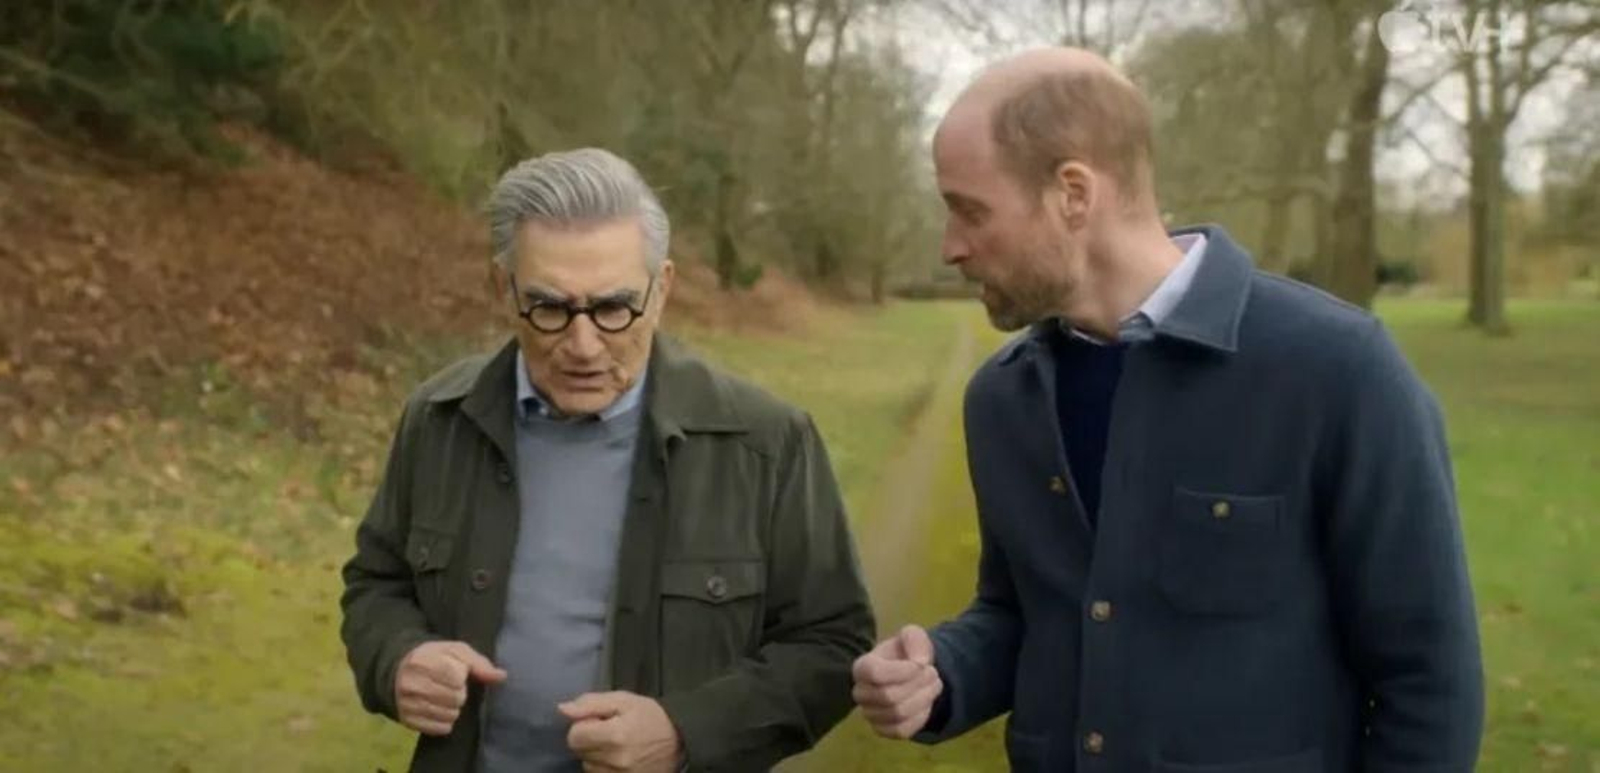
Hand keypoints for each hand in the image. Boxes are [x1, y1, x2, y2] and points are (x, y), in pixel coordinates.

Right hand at [394, 640, 507, 735]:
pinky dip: (445, 721)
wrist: (398, 669)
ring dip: (453, 709)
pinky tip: (438, 710)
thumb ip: (478, 663)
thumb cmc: (434, 658)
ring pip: (449, 715)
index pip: (457, 678)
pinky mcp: (407, 720)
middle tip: (450, 687)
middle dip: (459, 694)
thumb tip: (501, 676)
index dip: (462, 677)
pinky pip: (440, 729)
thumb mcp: (455, 651)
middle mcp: (412, 683)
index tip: (456, 674)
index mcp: (424, 661)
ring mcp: (407, 703)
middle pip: (455, 698)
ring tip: (444, 698)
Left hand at [559, 691, 683, 772]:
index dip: (583, 725)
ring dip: (595, 754)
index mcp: (614, 735)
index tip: (598, 720)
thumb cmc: (650, 716)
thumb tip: (562, 710)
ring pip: (587, 765)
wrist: (680, 739)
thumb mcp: (623, 700)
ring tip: (615, 744)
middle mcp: (615, 760)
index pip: (574, 736)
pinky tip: (618, 757)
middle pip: (579, 752)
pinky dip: (604, 767)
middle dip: (588, 739)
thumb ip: (590, 703)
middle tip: (608, 730)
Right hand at [852, 624, 942, 738]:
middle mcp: (860, 693)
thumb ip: (914, 639)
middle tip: (933, 673)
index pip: (874, 672)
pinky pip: (902, 730)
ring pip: (898, 714)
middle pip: (889, 696)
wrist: (911, 675)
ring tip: (934, 685)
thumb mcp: (912, 636)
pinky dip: (920, 717)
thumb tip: (920, 662)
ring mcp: (870, 714)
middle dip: (918, 684)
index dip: (902, 670)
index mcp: (862, 667)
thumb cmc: (906, 654)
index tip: (920, 664)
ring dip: (924, 699)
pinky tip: (926, 703)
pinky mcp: (883, 730)